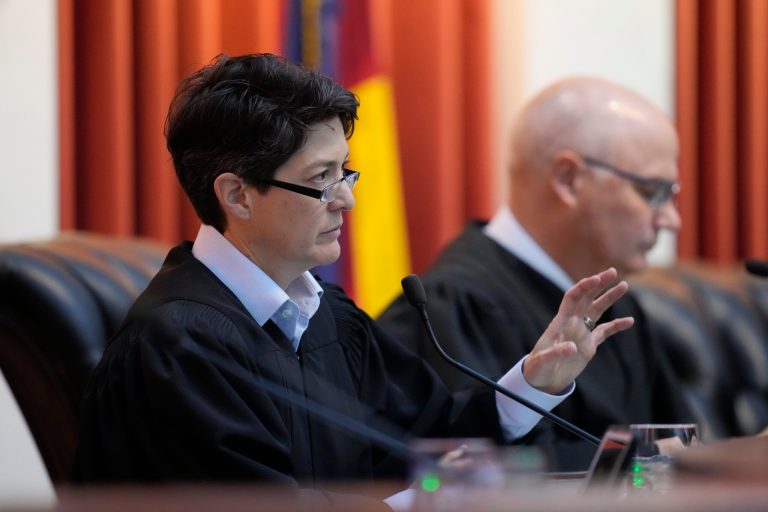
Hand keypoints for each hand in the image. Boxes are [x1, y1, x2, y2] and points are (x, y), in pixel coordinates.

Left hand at [523, 267, 633, 393]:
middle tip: (613, 271)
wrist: (540, 381)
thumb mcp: (543, 362)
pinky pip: (604, 332)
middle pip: (587, 298)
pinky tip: (629, 321)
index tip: (597, 279)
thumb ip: (556, 353)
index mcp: (560, 323)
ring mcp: (581, 333)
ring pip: (597, 310)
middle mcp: (571, 324)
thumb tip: (571, 347)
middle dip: (599, 284)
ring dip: (609, 298)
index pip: (572, 298)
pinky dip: (616, 326)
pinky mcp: (588, 346)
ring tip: (624, 285)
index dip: (584, 287)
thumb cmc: (537, 369)